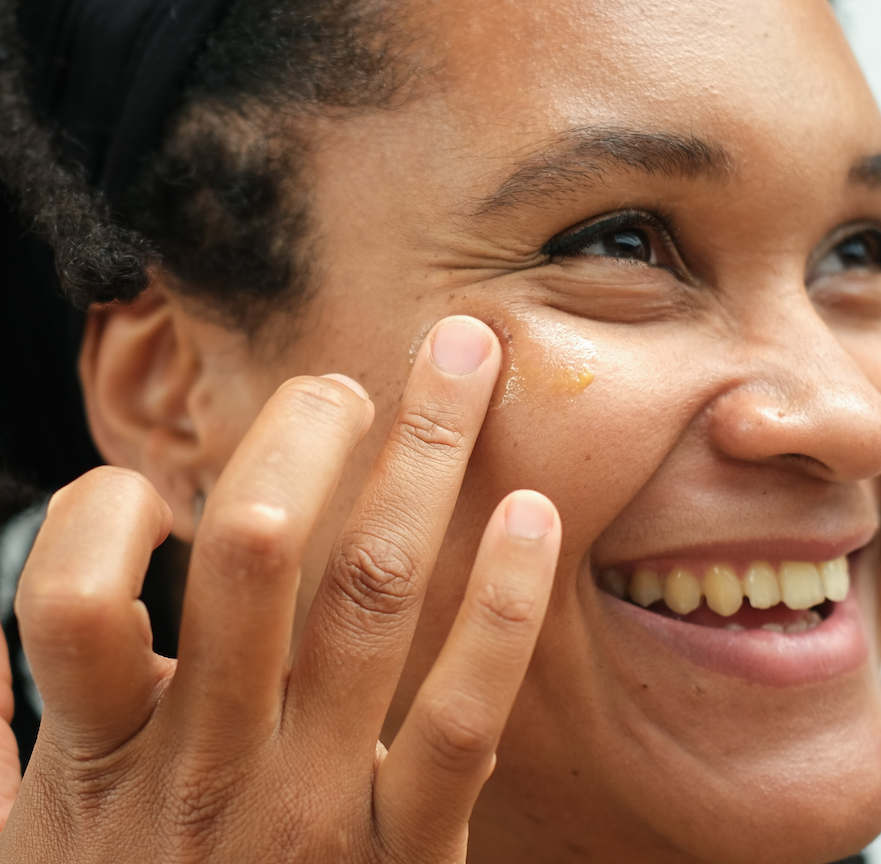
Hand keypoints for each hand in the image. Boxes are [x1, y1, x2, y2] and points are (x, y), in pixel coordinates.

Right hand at [0, 316, 560, 862]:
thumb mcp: (8, 856)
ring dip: (425, 462)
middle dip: (305, 434)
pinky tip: (533, 517)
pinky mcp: (406, 857)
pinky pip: (463, 715)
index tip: (146, 491)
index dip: (103, 509)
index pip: (69, 589)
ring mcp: (312, 811)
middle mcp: (202, 770)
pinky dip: (500, 607)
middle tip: (343, 382)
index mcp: (90, 763)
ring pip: (370, 596)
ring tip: (467, 361)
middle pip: (253, 553)